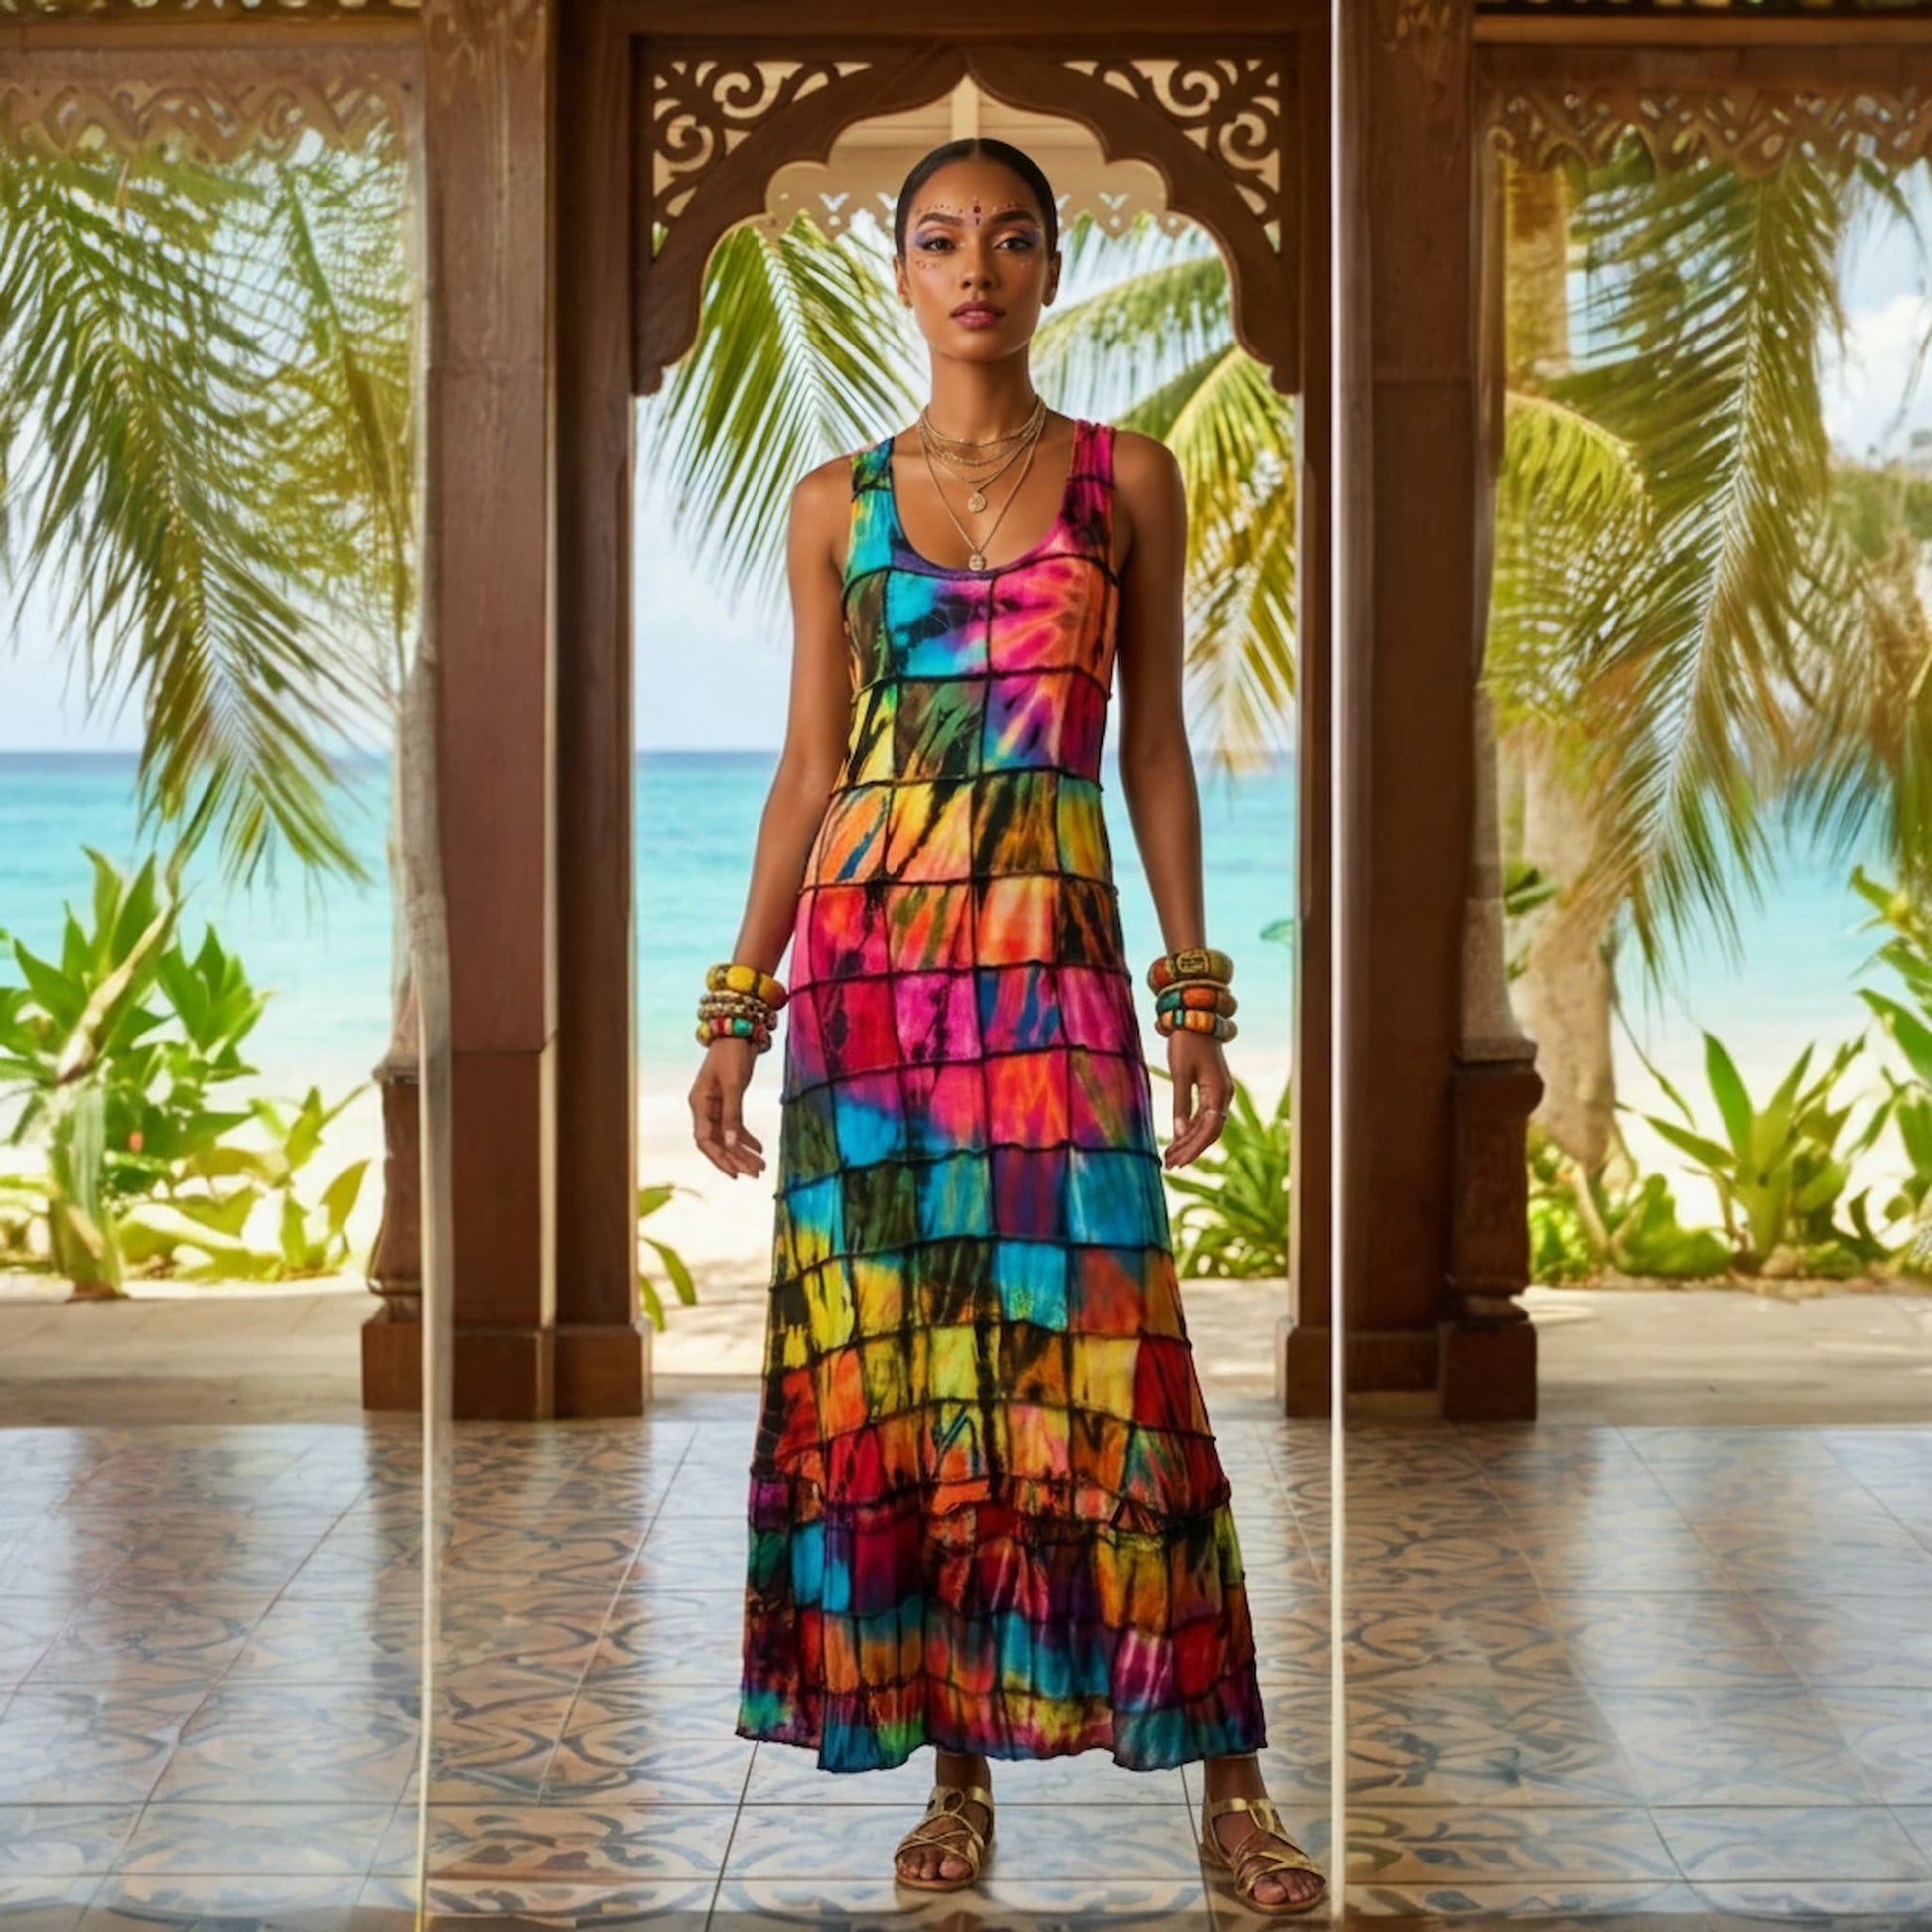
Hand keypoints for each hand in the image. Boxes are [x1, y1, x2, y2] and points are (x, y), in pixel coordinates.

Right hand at [689, 1040, 765, 1179]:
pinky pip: (735, 1126)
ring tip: (761, 1166)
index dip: (720, 1158)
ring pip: (727, 1136)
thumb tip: (730, 1143)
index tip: (736, 1173)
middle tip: (757, 1174)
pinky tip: (760, 1148)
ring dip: (743, 1152)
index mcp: (699, 1104)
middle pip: (717, 1142)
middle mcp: (704, 1108)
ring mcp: (715, 1105)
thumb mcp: (734, 1084)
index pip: (705, 1140)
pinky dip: (746, 1138)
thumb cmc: (732, 1054)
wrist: (739, 1030)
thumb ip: (732, 1114)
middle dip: (736, 1159)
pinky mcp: (727, 1101)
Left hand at [1163, 1030, 1232, 1169]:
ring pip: (1207, 1125)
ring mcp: (1221, 1092)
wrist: (1194, 1015)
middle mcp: (1224, 1095)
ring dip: (1189, 1141)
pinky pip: (1205, 1115)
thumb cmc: (1185, 1041)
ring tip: (1170, 1156)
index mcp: (1219, 1091)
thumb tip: (1178, 1133)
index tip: (1176, 1162)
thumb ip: (1180, 1103)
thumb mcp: (1179, 1073)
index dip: (1193, 1148)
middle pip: (1210, 1131)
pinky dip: (1191, 1128)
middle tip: (1169, 1164)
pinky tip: (1177, 1138)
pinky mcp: (1213, 1088)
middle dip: (1190, 1149)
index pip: (1209, 1130)